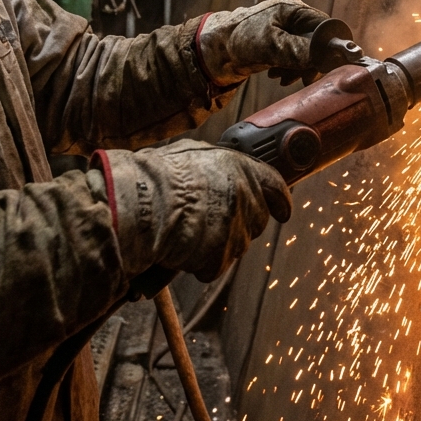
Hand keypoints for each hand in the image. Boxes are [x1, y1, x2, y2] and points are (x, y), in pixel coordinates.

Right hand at [89, 141, 291, 282]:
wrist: (136, 205)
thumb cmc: (153, 177)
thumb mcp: (188, 154)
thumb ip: (214, 166)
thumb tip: (216, 172)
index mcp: (239, 165)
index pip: (275, 184)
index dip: (280, 199)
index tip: (284, 211)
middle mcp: (244, 194)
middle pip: (257, 220)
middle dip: (239, 225)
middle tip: (210, 223)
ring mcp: (235, 225)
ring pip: (236, 246)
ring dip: (216, 245)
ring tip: (185, 233)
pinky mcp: (221, 252)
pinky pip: (215, 266)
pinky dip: (199, 263)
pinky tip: (180, 249)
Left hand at [197, 0, 327, 86]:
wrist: (209, 51)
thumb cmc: (236, 39)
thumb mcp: (269, 46)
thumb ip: (297, 50)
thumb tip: (324, 56)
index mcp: (292, 9)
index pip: (323, 25)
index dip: (328, 45)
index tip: (327, 65)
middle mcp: (290, 17)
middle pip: (316, 40)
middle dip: (311, 61)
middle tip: (304, 78)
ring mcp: (283, 30)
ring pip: (306, 51)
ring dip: (300, 68)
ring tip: (285, 79)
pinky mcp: (276, 43)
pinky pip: (294, 57)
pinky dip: (290, 69)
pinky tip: (279, 76)